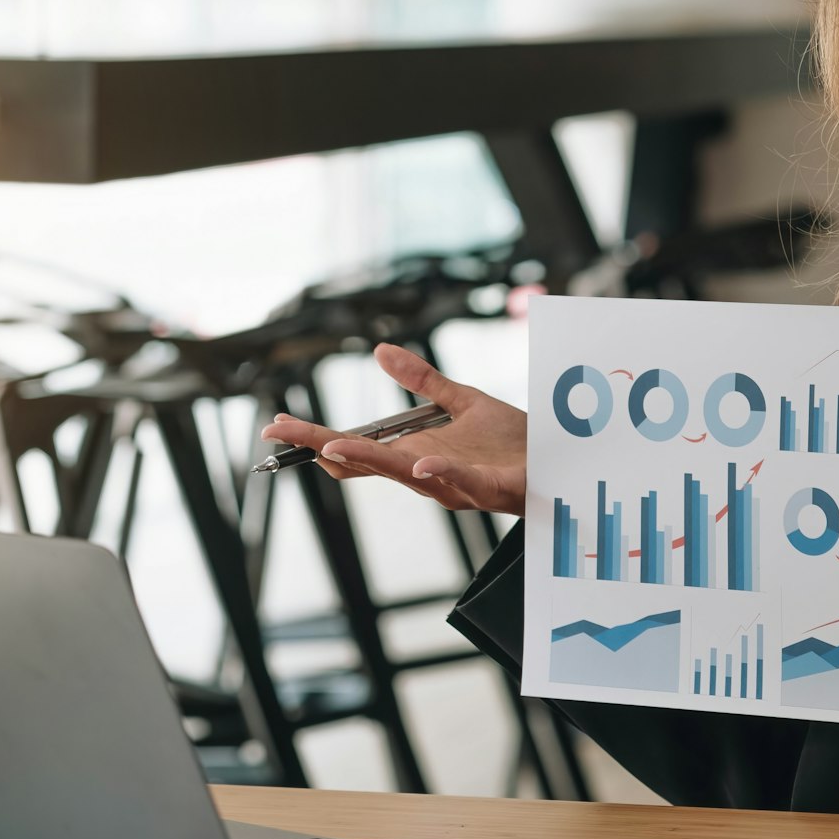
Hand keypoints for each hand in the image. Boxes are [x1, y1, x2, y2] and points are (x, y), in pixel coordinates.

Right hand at [258, 343, 527, 515]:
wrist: (561, 461)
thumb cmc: (513, 441)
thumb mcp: (463, 401)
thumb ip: (422, 380)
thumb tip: (379, 352)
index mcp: (415, 452)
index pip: (356, 446)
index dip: (315, 436)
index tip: (276, 424)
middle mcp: (428, 473)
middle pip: (368, 462)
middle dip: (324, 446)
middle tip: (283, 434)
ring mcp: (457, 482)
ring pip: (407, 476)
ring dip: (370, 462)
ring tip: (333, 448)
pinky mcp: (491, 487)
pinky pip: (462, 482)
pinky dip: (441, 473)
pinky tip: (421, 464)